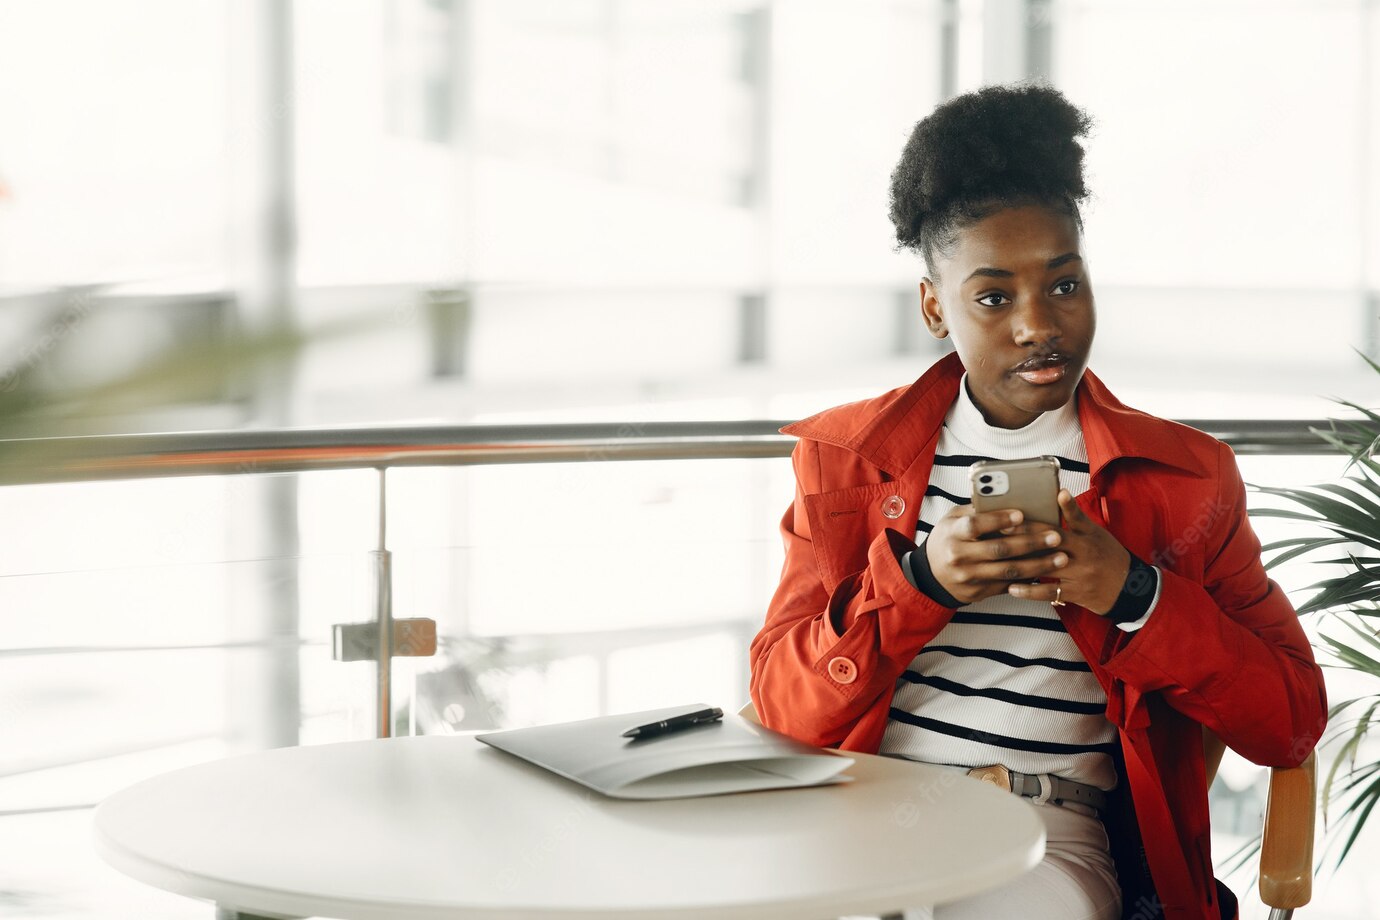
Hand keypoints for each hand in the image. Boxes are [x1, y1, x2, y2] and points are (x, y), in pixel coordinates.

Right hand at [924, 504, 1066, 605]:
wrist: (931, 576)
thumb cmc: (947, 539)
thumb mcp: (952, 520)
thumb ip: (976, 511)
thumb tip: (1006, 497)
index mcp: (953, 533)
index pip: (976, 525)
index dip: (999, 520)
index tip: (1021, 515)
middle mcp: (960, 556)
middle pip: (999, 550)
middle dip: (1031, 543)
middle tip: (1055, 536)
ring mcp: (970, 577)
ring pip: (1009, 571)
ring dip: (1039, 564)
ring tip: (1061, 557)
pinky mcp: (979, 592)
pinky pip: (1009, 585)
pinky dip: (1030, 578)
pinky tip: (1047, 571)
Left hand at [1006, 489, 1129, 613]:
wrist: (1131, 587)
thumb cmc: (1108, 555)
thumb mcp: (1096, 532)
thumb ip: (1076, 516)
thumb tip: (1059, 493)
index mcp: (1086, 535)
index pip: (1061, 522)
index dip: (1038, 518)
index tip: (1015, 512)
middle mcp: (1082, 552)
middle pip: (1049, 543)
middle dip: (1023, 537)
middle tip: (999, 532)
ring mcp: (1079, 574)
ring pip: (1046, 566)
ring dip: (1021, 564)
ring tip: (998, 560)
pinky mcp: (1076, 593)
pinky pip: (1050, 592)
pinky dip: (1030, 591)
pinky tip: (1012, 588)